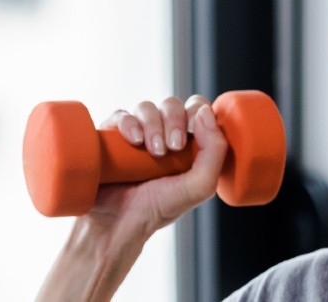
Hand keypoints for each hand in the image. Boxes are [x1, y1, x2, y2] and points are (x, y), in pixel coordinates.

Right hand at [35, 95, 230, 301]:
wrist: (118, 223)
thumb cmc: (158, 209)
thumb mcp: (199, 187)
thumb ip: (214, 151)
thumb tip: (205, 112)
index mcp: (188, 144)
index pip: (197, 109)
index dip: (197, 113)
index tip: (192, 135)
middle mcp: (162, 135)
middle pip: (173, 104)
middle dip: (174, 120)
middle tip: (172, 148)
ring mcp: (137, 134)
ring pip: (147, 107)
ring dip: (153, 124)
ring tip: (151, 151)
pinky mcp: (112, 136)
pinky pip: (121, 114)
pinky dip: (129, 123)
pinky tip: (133, 141)